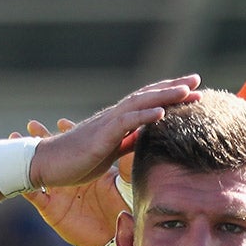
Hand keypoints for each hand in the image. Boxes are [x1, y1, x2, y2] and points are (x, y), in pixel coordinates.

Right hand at [21, 119, 127, 245]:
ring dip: (28, 159)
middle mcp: (70, 179)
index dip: (68, 133)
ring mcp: (58, 193)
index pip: (76, 147)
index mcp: (87, 169)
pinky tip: (17, 178)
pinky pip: (35, 198)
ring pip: (39, 172)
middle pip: (53, 155)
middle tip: (32, 126)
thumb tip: (138, 137)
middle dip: (42, 139)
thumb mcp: (122, 184)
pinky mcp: (51, 210)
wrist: (110, 239)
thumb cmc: (117, 210)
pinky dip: (26, 188)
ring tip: (16, 145)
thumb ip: (127, 162)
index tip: (62, 122)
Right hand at [29, 75, 199, 190]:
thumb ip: (126, 142)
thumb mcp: (109, 153)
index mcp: (118, 123)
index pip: (148, 103)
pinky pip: (125, 123)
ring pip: (140, 104)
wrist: (47, 164)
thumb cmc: (75, 160)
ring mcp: (108, 124)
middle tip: (198, 81)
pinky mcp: (101, 135)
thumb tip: (144, 138)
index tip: (193, 92)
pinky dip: (144, 116)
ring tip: (187, 91)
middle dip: (174, 88)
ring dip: (165, 96)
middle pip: (148, 97)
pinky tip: (161, 113)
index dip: (169, 95)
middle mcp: (115, 117)